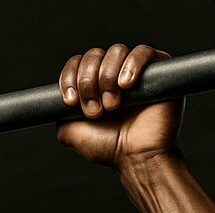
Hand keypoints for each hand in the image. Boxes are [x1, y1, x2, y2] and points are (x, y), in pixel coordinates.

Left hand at [56, 44, 183, 168]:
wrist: (137, 158)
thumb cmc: (110, 148)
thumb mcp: (71, 132)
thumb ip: (59, 112)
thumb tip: (56, 99)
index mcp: (94, 85)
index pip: (77, 63)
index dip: (70, 77)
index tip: (71, 101)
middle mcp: (114, 75)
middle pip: (94, 55)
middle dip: (88, 82)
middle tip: (95, 110)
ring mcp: (136, 71)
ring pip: (116, 51)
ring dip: (107, 77)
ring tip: (113, 105)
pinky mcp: (158, 71)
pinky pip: (143, 52)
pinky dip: (131, 65)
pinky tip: (126, 84)